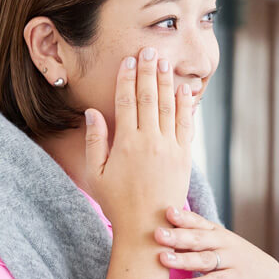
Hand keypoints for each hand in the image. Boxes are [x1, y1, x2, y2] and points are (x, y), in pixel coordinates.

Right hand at [85, 46, 194, 236]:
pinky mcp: (184, 157)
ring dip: (166, 82)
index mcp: (126, 143)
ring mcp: (170, 148)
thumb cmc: (117, 203)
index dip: (126, 78)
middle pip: (149, 97)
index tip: (127, 61)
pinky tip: (184, 90)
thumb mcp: (95, 174)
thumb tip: (92, 112)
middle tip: (148, 50)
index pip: (126, 101)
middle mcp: (150, 141)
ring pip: (169, 106)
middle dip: (148, 71)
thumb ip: (95, 141)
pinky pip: (186, 125)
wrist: (149, 227)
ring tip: (164, 62)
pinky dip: (186, 106)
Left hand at [154, 207, 278, 278]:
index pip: (198, 222)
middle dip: (177, 235)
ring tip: (164, 259)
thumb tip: (163, 233)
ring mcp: (231, 260)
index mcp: (216, 232)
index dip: (183, 217)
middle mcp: (223, 243)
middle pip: (198, 238)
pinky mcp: (236, 278)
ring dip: (184, 259)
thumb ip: (195, 239)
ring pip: (204, 259)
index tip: (166, 211)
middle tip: (157, 233)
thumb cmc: (233, 258)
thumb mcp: (217, 244)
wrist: (267, 277)